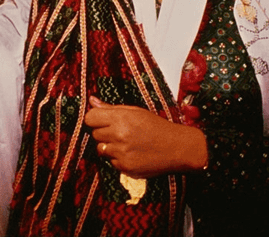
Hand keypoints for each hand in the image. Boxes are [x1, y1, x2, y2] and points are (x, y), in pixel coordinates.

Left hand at [83, 96, 206, 178]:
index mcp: (121, 118)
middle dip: (104, 133)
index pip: (90, 118)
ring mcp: (122, 152)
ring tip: (127, 143)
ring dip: (110, 146)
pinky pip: (111, 162)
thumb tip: (92, 100)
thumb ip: (111, 108)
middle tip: (121, 132)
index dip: (95, 119)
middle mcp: (119, 135)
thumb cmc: (157, 127)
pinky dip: (119, 158)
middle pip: (95, 134)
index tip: (102, 121)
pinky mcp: (125, 167)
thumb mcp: (136, 112)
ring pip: (101, 149)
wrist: (178, 148)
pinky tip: (133, 153)